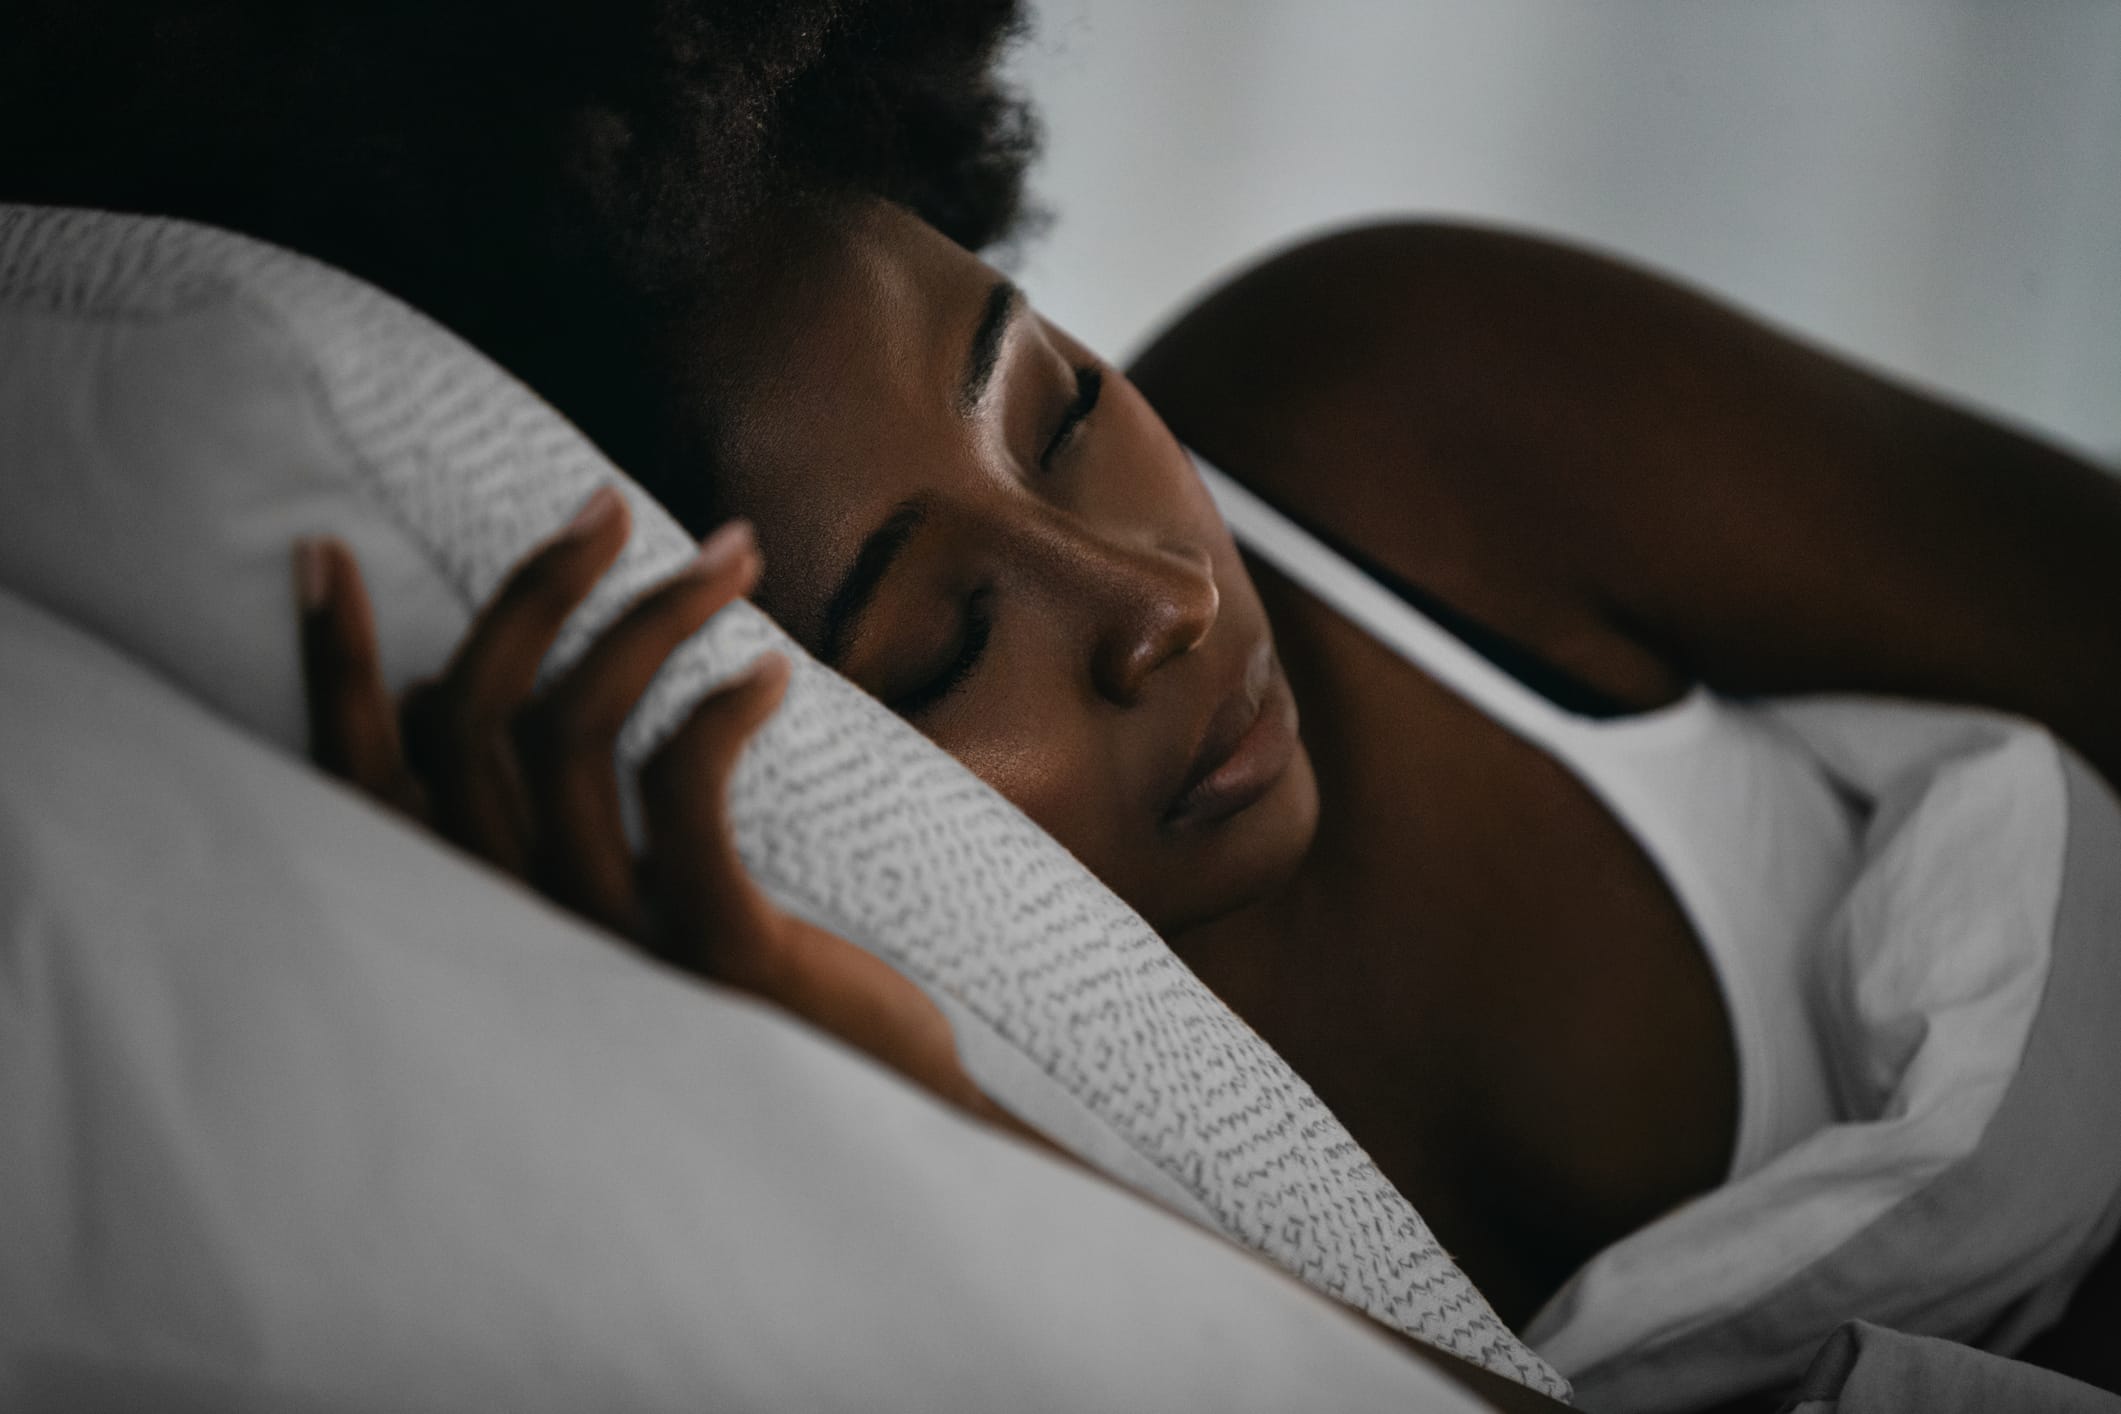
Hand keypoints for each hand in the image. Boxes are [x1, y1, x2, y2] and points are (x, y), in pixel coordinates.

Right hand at [294, 486, 1000, 1117]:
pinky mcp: (713, 955)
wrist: (872, 1130)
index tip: (325, 554)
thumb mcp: (615, 911)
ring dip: (650, 615)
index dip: (331, 667)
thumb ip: (522, 821)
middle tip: (607, 505)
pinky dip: (717, 707)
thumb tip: (442, 688)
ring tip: (734, 555)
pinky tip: (771, 671)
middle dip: (532, 589)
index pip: (362, 782)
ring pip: (572, 731)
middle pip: (471, 719)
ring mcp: (611, 949)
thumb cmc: (743, 1002)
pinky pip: (681, 789)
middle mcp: (519, 935)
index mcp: (482, 922)